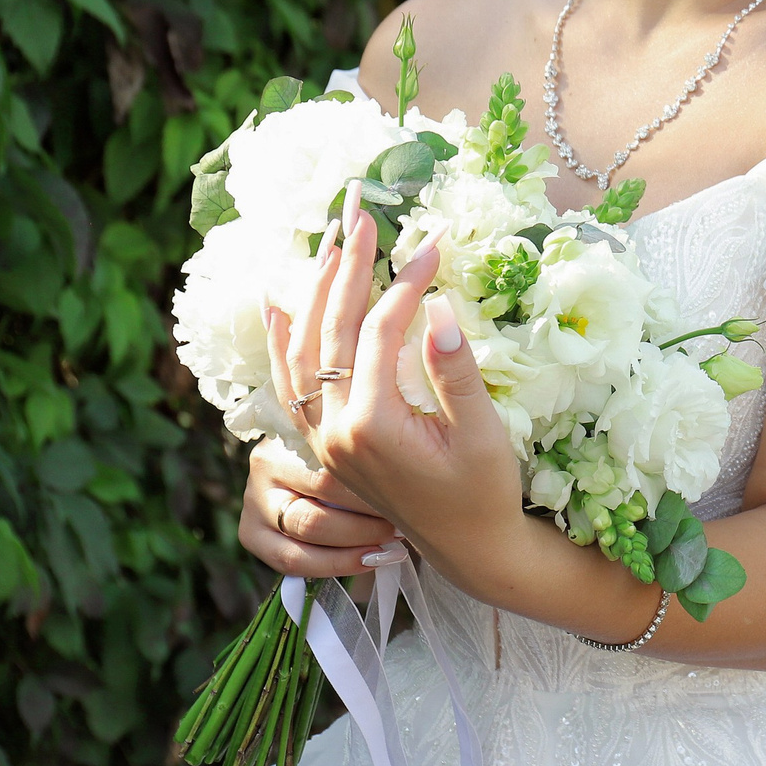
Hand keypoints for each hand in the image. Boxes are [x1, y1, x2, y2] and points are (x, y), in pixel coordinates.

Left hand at [268, 204, 526, 589]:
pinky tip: (281, 309)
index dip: (407, 285)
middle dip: (350, 271)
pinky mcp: (327, 443)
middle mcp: (334, 430)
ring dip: (317, 297)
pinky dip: (285, 343)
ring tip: (330, 247)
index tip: (434, 247)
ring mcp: (324, 438)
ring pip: (304, 354)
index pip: (380, 332)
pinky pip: (292, 384)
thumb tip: (436, 309)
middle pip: (332, 333)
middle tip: (366, 220)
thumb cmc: (483, 490)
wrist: (467, 546)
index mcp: (371, 425)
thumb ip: (453, 370)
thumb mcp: (481, 431)